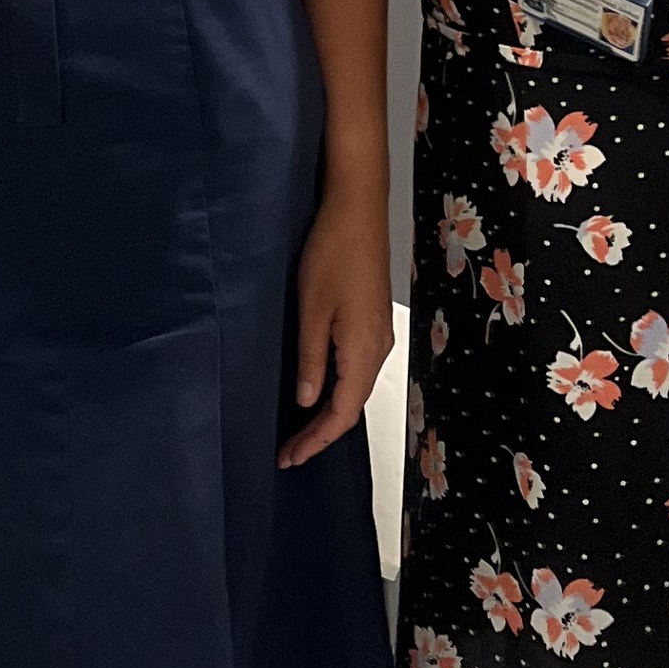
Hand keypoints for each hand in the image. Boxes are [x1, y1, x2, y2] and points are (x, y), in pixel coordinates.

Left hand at [280, 177, 393, 464]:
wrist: (358, 210)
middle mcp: (378, 348)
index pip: (342, 414)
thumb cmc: (333, 251)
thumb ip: (310, 360)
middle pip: (352, 406)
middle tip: (289, 452)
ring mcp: (379, 334)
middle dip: (320, 433)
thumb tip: (306, 400)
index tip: (289, 458)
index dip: (315, 440)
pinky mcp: (373, 321)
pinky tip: (319, 391)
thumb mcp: (312, 310)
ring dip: (329, 413)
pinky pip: (358, 369)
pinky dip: (337, 390)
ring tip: (299, 430)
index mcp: (364, 350)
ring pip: (356, 388)